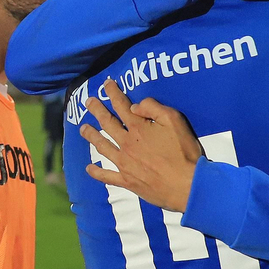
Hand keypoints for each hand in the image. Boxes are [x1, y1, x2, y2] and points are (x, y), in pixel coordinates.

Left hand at [80, 79, 203, 212]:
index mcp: (138, 128)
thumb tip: (134, 106)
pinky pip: (106, 176)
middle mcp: (127, 144)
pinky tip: (88, 168)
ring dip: (91, 136)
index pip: (121, 106)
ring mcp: (124, 163)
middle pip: (107, 123)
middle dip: (97, 110)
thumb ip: (153, 108)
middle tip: (88, 102)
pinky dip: (96, 172)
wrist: (186, 185)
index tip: (106, 84)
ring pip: (102, 146)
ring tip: (83, 129)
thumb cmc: (183, 152)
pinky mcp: (127, 181)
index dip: (113, 93)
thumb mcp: (174, 121)